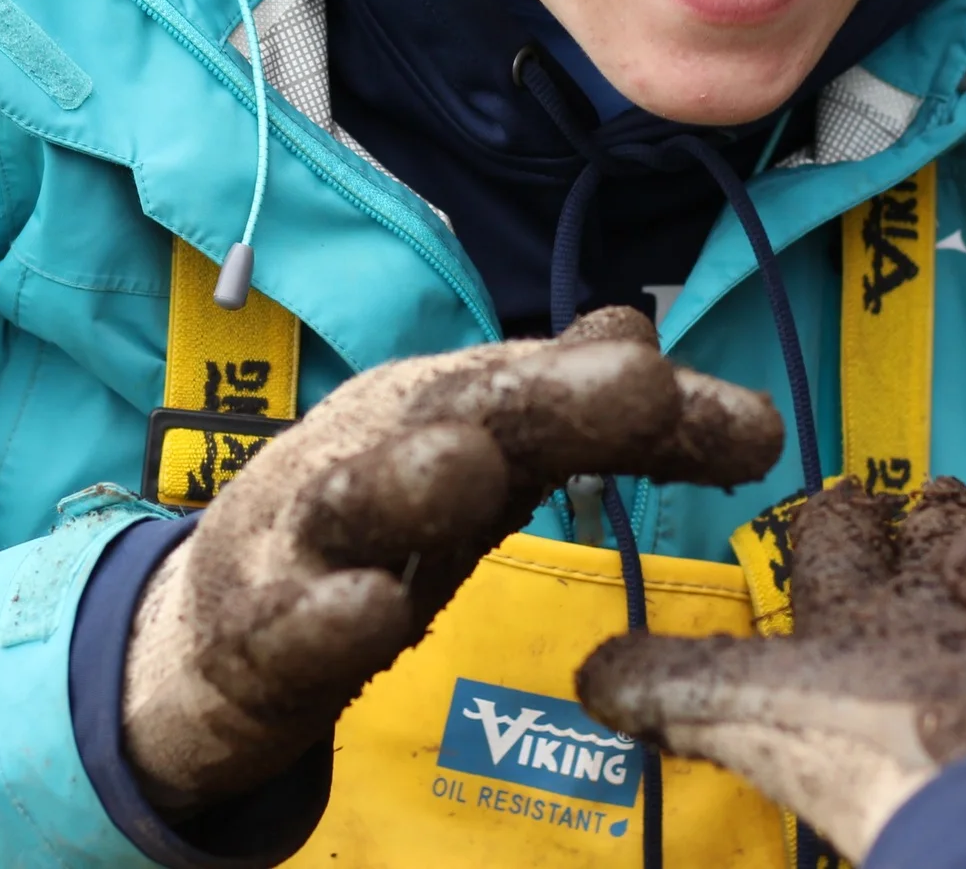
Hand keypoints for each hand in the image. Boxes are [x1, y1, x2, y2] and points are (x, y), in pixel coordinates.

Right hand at [121, 306, 783, 808]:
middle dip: (549, 396)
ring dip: (414, 480)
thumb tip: (652, 338)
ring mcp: (310, 533)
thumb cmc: (369, 524)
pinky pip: (296, 619)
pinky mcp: (259, 625)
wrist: (211, 626)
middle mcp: (378, 447)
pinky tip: (369, 605)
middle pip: (464, 412)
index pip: (556, 390)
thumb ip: (563, 414)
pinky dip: (331, 611)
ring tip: (466, 468)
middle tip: (636, 383)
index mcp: (443, 407)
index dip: (651, 406)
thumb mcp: (474, 463)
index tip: (754, 428)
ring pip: (361, 500)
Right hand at [576, 477, 965, 862]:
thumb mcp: (747, 722)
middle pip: (931, 512)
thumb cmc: (871, 766)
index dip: (835, 522)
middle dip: (933, 516)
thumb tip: (585, 675)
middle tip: (939, 538)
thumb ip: (666, 688)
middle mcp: (937, 579)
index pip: (829, 527)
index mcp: (854, 604)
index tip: (842, 521)